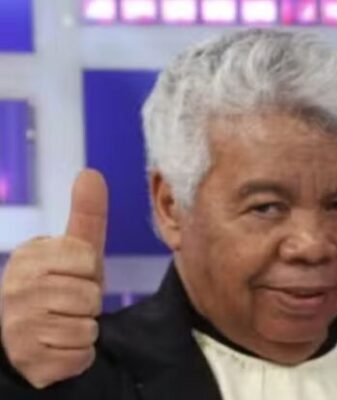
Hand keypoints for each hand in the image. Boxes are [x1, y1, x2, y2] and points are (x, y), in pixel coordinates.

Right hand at [0, 169, 107, 388]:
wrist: (29, 337)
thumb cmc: (59, 286)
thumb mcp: (76, 251)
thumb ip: (86, 215)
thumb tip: (91, 173)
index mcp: (28, 257)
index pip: (86, 259)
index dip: (89, 271)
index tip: (72, 275)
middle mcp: (14, 290)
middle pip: (89, 295)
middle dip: (89, 303)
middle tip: (69, 303)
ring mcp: (17, 327)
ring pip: (86, 327)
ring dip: (85, 329)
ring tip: (63, 323)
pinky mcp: (29, 360)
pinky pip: (80, 355)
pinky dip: (79, 355)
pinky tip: (58, 347)